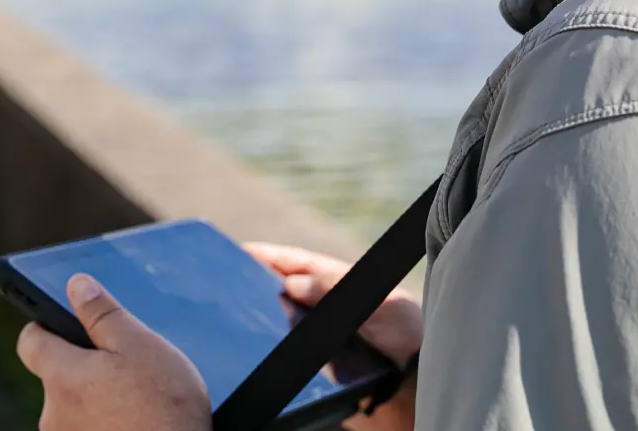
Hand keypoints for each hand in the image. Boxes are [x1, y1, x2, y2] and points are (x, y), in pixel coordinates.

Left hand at [17, 273, 211, 430]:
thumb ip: (103, 314)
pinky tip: (135, 420)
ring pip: (74, 406)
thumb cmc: (163, 406)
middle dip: (84, 366)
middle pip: (57, 376)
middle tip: (124, 364)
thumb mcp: (139, 345)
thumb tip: (77, 285)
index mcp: (63, 376)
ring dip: (97, 397)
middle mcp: (54, 414)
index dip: (43, 325)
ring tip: (137, 396)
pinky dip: (106, 420)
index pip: (30, 342)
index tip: (62, 321)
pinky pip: (88, 428)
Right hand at [245, 243, 422, 430]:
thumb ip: (337, 290)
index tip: (242, 250)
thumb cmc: (406, 337)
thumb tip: (292, 283)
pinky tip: (247, 348)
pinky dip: (265, 347)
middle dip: (254, 283)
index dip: (271, 256)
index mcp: (341, 283)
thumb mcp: (380, 304)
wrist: (413, 388)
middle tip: (224, 279)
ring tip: (228, 312)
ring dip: (256, 315)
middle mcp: (325, 307)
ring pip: (277, 320)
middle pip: (281, 289)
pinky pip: (282, 353)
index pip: (299, 263)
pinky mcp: (313, 364)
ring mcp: (317, 336)